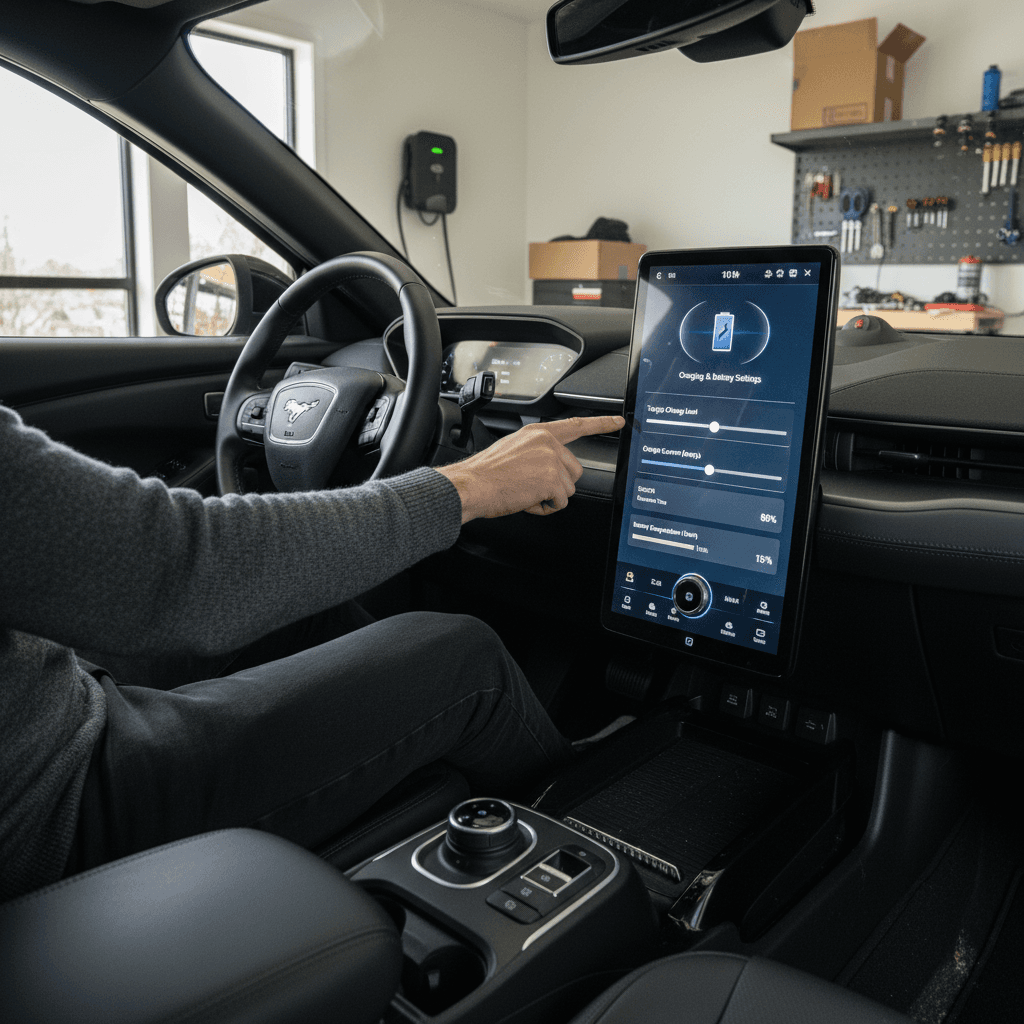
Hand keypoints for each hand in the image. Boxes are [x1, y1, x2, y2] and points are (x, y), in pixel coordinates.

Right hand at [437, 415, 624, 522]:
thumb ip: (536, 453)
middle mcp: (547, 443)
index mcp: (537, 433)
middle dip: (557, 484)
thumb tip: (550, 469)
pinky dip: (545, 507)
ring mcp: (551, 460)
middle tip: (530, 486)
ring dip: (549, 497)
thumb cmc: (486, 474)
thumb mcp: (513, 451)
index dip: (600, 424)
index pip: (575, 425)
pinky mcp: (552, 479)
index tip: (618, 421)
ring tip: (523, 492)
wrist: (471, 485)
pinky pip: (560, 502)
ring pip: (568, 489)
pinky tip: (526, 500)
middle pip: (574, 471)